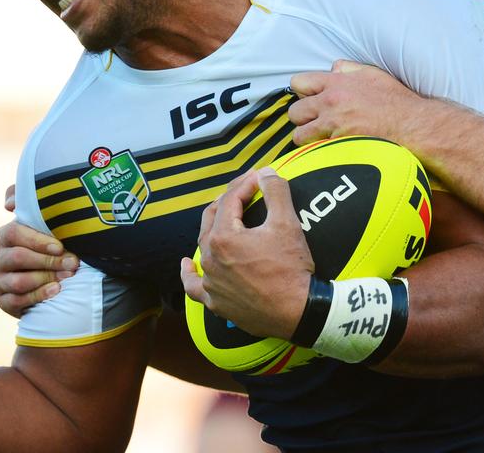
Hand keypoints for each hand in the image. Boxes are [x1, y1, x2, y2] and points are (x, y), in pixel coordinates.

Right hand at [0, 187, 79, 317]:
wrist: (52, 278)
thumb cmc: (50, 245)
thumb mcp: (46, 223)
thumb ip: (30, 204)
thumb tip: (8, 204)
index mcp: (5, 236)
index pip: (14, 233)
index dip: (37, 240)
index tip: (60, 246)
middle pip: (18, 257)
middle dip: (48, 261)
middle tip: (73, 264)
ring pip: (18, 281)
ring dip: (46, 278)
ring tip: (67, 277)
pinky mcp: (3, 301)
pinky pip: (17, 300)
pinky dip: (39, 295)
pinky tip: (56, 291)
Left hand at [180, 168, 312, 339]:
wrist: (297, 311)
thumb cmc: (291, 269)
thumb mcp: (287, 224)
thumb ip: (276, 192)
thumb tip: (266, 173)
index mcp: (223, 237)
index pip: (230, 200)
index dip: (246, 184)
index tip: (260, 177)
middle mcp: (210, 259)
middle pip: (212, 219)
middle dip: (228, 201)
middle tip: (246, 191)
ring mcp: (211, 282)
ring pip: (203, 247)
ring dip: (213, 228)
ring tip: (223, 217)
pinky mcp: (216, 301)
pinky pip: (195, 285)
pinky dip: (190, 274)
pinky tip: (187, 265)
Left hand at [289, 60, 421, 144]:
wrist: (412, 127)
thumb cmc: (396, 102)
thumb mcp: (373, 74)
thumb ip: (349, 69)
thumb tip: (333, 68)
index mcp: (337, 83)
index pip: (298, 82)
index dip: (303, 93)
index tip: (311, 101)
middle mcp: (331, 102)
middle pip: (295, 111)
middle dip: (303, 118)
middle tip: (316, 124)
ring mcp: (333, 126)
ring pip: (300, 135)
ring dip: (308, 138)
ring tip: (322, 140)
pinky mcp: (337, 146)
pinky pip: (314, 151)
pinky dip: (319, 153)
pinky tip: (331, 151)